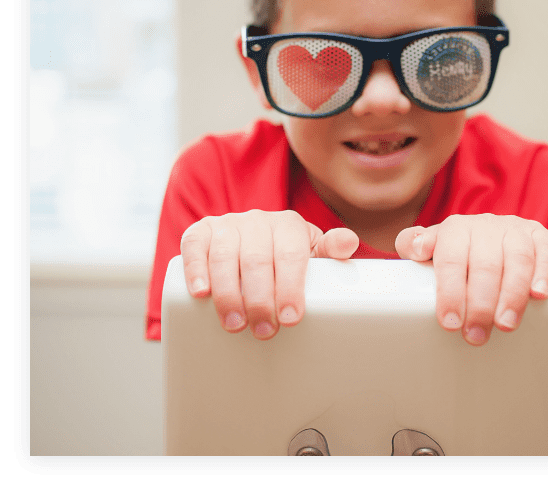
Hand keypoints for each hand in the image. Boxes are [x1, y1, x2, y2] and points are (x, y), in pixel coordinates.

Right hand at [180, 210, 358, 338]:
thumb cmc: (286, 256)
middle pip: (257, 260)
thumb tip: (349, 243)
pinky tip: (201, 293)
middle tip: (264, 330)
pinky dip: (196, 269)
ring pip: (225, 256)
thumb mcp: (312, 253)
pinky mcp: (200, 233)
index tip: (290, 318)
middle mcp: (257, 221)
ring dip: (228, 293)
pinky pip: (194, 246)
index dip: (290, 287)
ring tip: (235, 324)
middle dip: (260, 299)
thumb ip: (332, 251)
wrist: (254, 240)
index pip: (291, 254)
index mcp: (289, 225)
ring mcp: (227, 225)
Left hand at [395, 214, 547, 345]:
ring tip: (506, 325)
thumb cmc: (455, 253)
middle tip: (476, 335)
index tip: (450, 322)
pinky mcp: (541, 238)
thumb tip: (415, 248)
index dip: (450, 291)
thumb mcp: (430, 249)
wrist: (488, 235)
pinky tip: (539, 295)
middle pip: (485, 264)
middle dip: (481, 304)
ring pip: (517, 259)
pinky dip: (545, 272)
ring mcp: (515, 230)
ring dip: (513, 295)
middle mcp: (486, 226)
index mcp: (455, 229)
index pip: (451, 259)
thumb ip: (413, 244)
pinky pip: (547, 250)